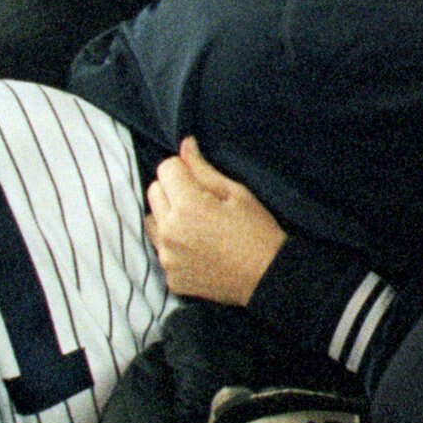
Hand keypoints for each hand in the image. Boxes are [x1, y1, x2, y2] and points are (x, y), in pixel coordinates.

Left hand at [147, 137, 287, 306]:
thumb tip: (185, 145)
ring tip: (197, 225)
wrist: (269, 278)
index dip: (183, 169)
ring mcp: (168, 257)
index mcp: (187, 206)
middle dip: (173, 190)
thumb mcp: (236, 193)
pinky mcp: (171, 277)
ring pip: (152, 221)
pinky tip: (199, 248)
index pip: (165, 168)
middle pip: (154, 192)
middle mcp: (170, 232)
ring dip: (168, 217)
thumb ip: (203, 169)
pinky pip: (162, 249)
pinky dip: (174, 245)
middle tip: (202, 202)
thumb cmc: (258, 232)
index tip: (200, 180)